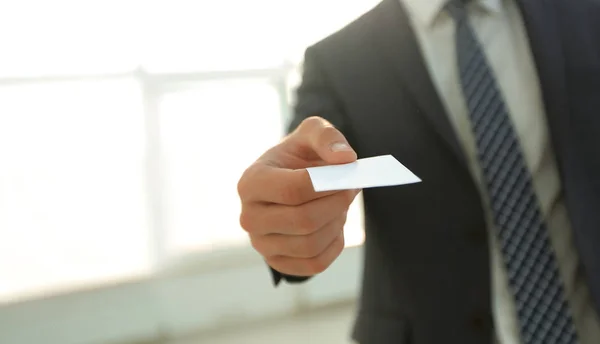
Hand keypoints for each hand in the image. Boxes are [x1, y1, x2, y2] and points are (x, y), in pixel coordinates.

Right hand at [237, 116, 360, 275]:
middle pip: (303, 221)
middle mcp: (249, 217)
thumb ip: (328, 137)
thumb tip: (346, 159)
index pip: (293, 190)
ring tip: (339, 205)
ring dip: (335, 224)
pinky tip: (334, 225)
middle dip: (336, 205)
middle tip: (352, 189)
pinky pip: (314, 264)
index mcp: (251, 182)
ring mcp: (261, 244)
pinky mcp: (277, 262)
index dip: (328, 185)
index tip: (348, 174)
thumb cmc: (300, 156)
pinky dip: (333, 245)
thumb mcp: (311, 133)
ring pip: (310, 244)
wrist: (292, 181)